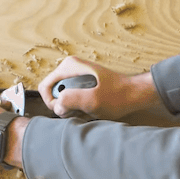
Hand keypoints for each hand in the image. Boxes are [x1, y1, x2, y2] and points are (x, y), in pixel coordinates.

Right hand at [38, 56, 157, 119]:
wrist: (134, 94)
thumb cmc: (117, 96)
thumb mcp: (93, 100)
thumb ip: (71, 99)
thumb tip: (57, 104)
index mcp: (69, 67)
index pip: (45, 87)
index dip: (52, 103)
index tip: (66, 111)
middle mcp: (70, 68)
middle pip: (53, 92)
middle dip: (62, 106)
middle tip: (80, 111)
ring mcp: (76, 75)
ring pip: (62, 97)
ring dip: (71, 107)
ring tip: (88, 109)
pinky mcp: (83, 82)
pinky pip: (71, 97)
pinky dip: (78, 106)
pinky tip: (90, 108)